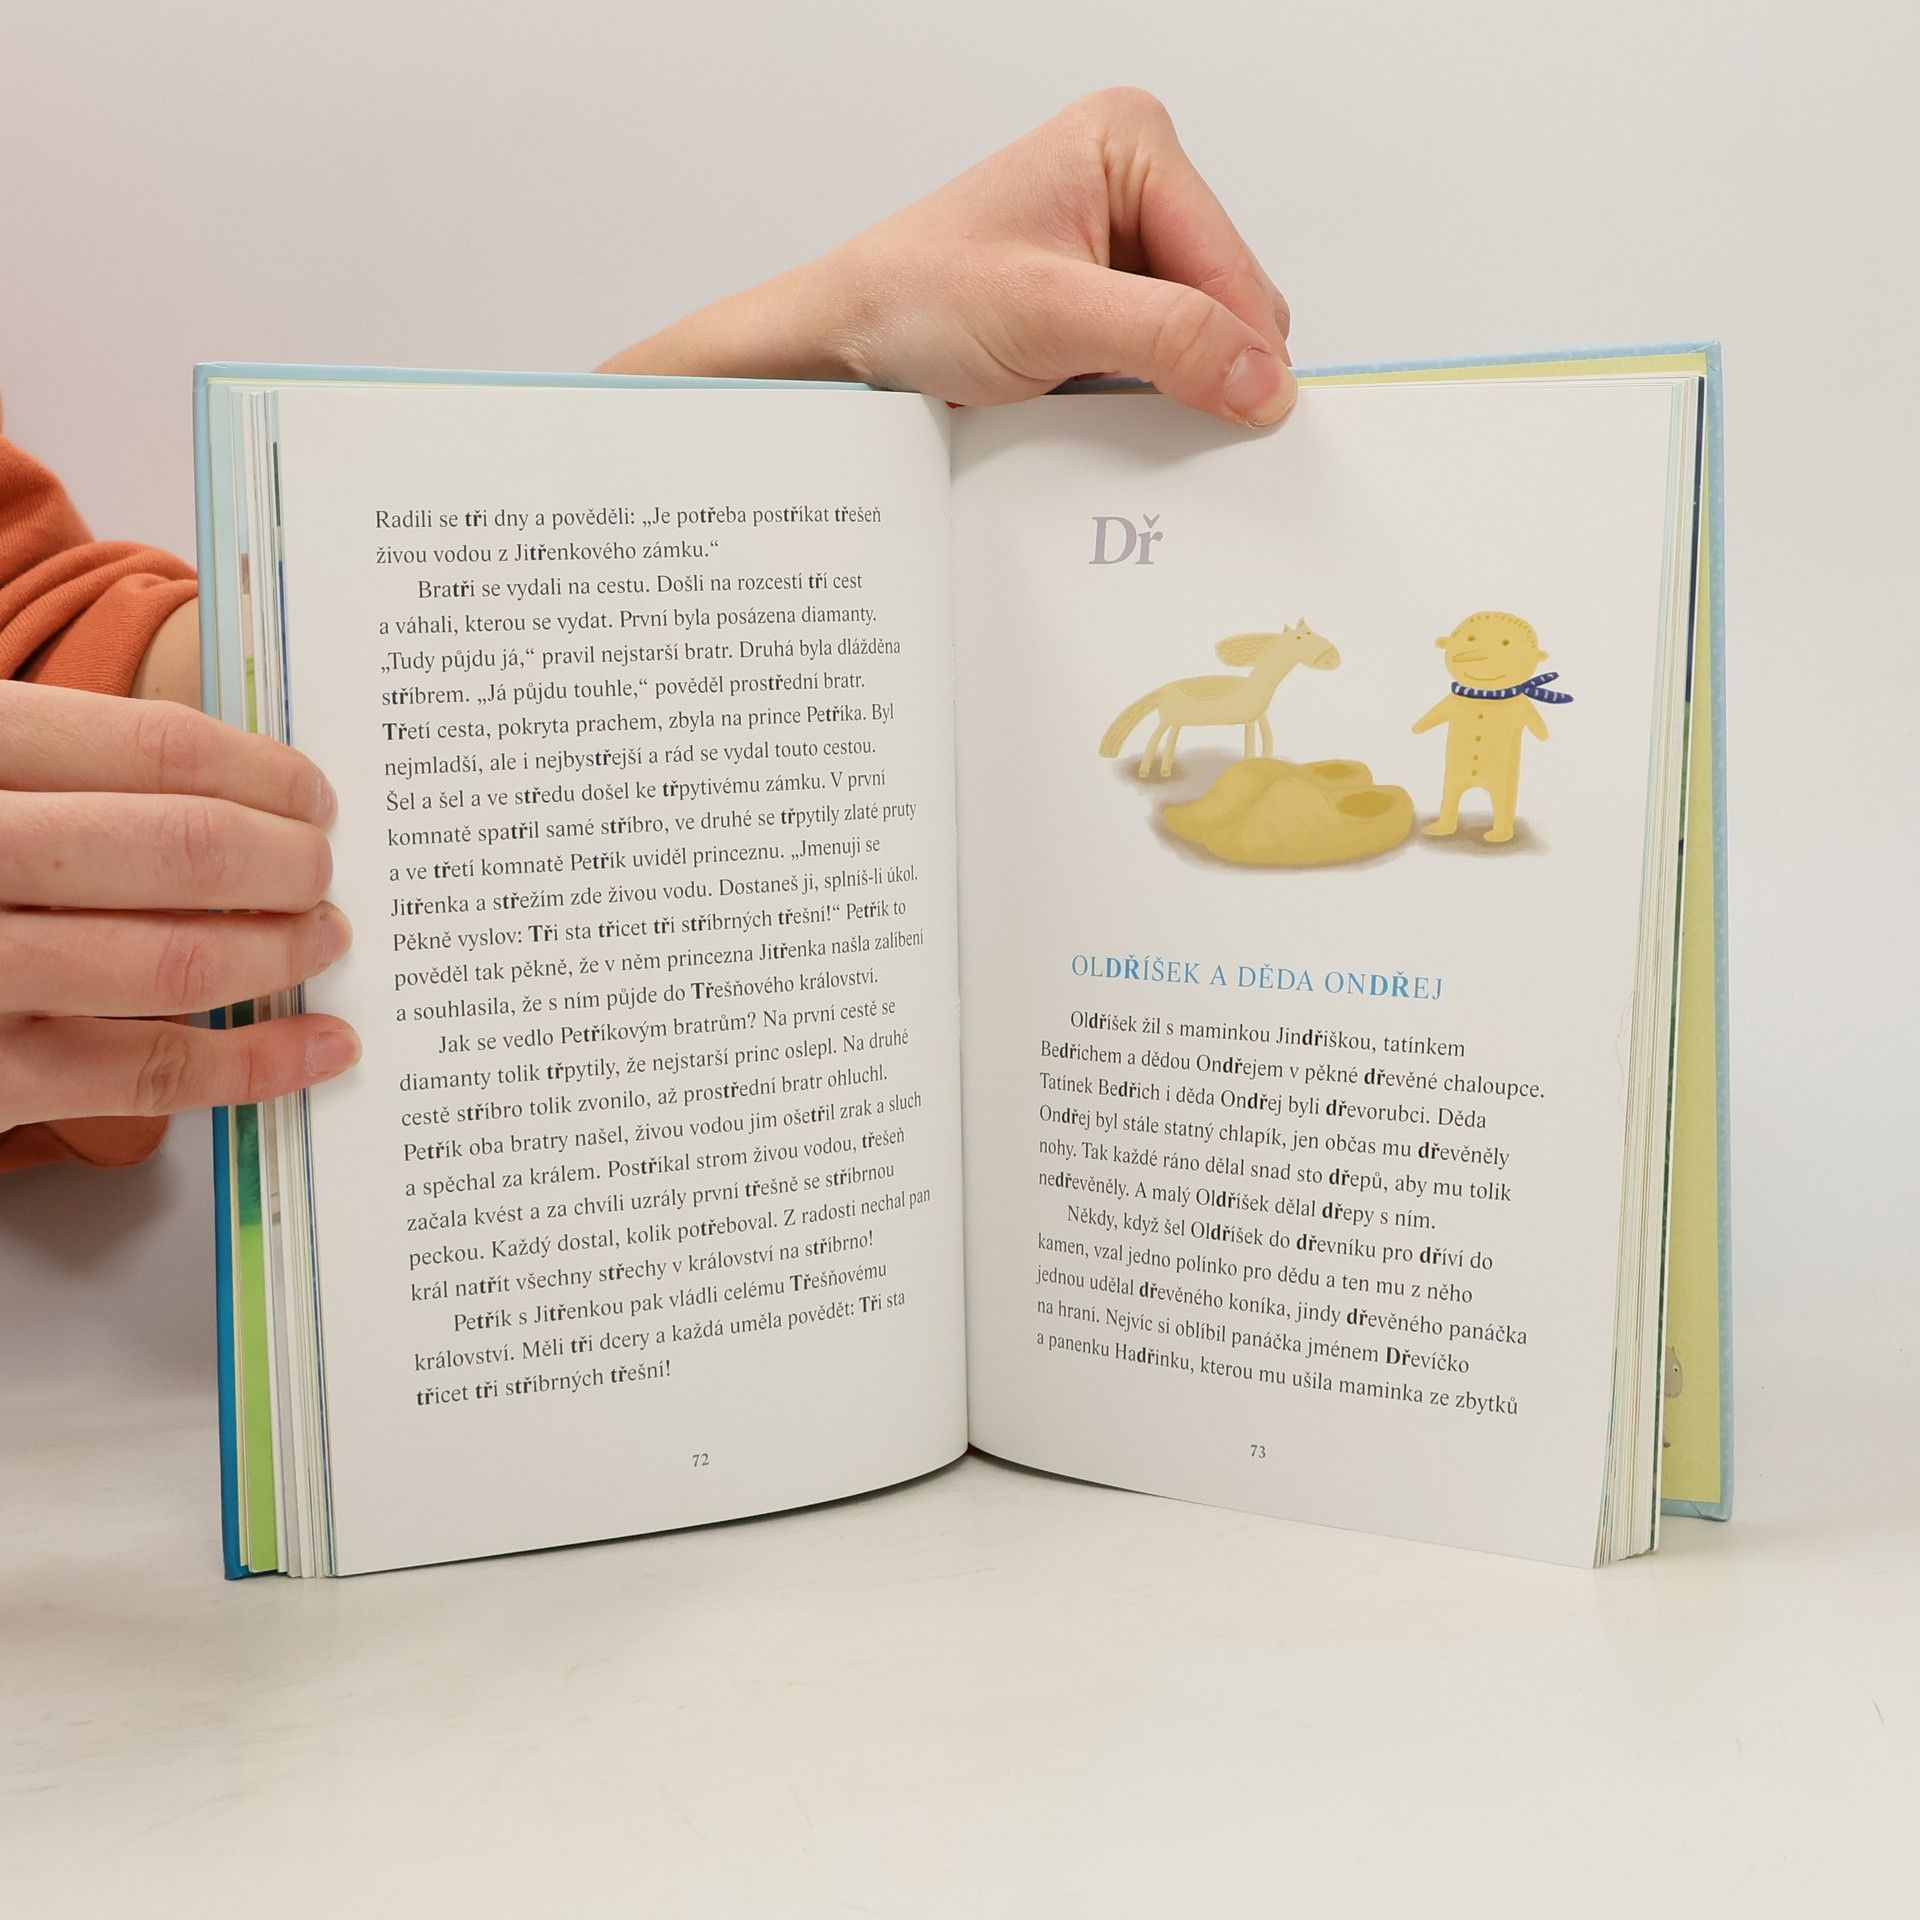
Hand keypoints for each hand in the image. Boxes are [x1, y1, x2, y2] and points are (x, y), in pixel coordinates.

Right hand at [0, 681, 358, 1133]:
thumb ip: (60, 767)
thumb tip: (235, 791)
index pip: (154, 751)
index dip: (262, 775)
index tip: (312, 796)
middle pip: (181, 850)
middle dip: (287, 864)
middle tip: (323, 873)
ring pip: (175, 962)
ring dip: (279, 952)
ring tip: (321, 939)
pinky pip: (145, 1074)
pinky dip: (253, 1063)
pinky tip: (316, 1046)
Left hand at [603, 88, 1294, 428]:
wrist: (844, 344)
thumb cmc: (914, 298)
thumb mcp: (1050, 316)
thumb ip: (1166, 338)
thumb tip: (1261, 379)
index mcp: (1130, 143)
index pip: (1231, 262)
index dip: (1242, 347)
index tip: (1252, 420)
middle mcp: (1133, 182)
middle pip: (1227, 300)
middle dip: (1199, 362)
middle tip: (1142, 406)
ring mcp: (1120, 243)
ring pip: (1200, 336)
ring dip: (1167, 383)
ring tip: (1098, 397)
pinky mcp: (1102, 300)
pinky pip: (1161, 358)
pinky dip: (1142, 393)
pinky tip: (1093, 401)